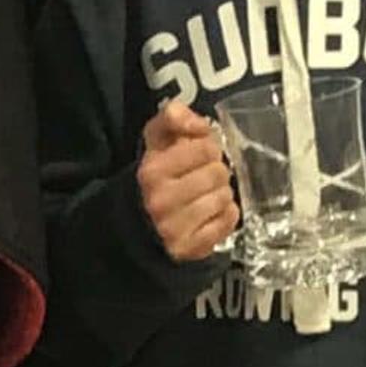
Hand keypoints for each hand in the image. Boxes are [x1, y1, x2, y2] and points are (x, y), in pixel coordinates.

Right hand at [139, 100, 236, 262]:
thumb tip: (199, 125)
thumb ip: (174, 118)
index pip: (205, 148)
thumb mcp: (156, 140)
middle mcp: (161, 200)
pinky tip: (212, 212)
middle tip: (205, 176)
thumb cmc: (154, 176)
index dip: (207, 148)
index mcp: (152, 170)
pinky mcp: (188, 248)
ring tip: (206, 195)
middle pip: (218, 173)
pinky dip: (226, 215)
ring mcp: (174, 228)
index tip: (199, 155)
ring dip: (221, 194)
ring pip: (225, 198)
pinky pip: (229, 222)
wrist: (137, 221)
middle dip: (215, 172)